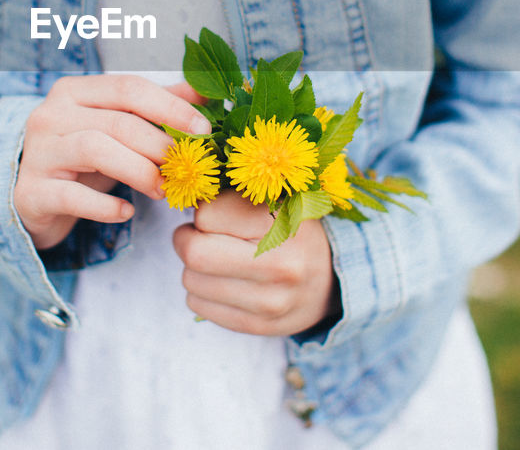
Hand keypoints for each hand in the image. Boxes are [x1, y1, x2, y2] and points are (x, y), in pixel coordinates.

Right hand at [15, 76, 209, 249]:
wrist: (33, 199)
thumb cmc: (82, 160)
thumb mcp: (118, 129)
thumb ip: (158, 108)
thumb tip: (208, 90)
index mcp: (74, 91)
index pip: (129, 88)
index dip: (170, 107)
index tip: (203, 130)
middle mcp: (51, 115)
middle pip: (117, 121)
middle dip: (159, 145)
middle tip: (185, 168)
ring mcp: (37, 153)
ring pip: (95, 149)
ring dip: (138, 170)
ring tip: (161, 189)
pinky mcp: (31, 192)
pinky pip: (73, 196)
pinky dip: (105, 207)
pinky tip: (126, 213)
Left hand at [172, 190, 339, 336]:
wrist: (332, 279)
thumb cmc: (293, 231)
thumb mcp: (276, 199)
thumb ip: (235, 194)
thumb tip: (189, 196)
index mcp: (284, 222)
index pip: (206, 214)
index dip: (203, 210)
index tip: (216, 212)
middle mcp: (280, 265)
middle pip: (195, 253)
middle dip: (187, 239)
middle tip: (198, 234)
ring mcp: (270, 301)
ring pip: (191, 281)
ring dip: (194, 267)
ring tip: (218, 258)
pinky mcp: (258, 325)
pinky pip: (198, 305)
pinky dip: (201, 291)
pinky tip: (224, 281)